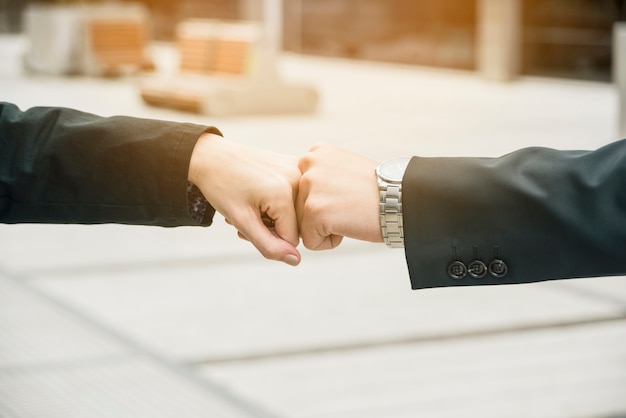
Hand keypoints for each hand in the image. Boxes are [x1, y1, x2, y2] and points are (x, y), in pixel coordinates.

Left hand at [189, 133, 300, 265]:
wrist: (212, 156)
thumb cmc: (222, 186)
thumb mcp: (242, 221)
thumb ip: (269, 245)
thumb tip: (296, 260)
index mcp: (285, 193)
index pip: (291, 239)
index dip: (268, 237)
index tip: (248, 223)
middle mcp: (298, 178)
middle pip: (295, 224)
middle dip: (272, 226)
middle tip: (248, 215)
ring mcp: (298, 169)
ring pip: (295, 211)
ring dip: (274, 214)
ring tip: (252, 204)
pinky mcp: (295, 164)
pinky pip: (295, 195)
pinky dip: (279, 200)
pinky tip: (261, 192)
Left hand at [296, 143, 382, 249]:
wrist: (404, 199)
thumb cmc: (379, 191)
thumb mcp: (344, 169)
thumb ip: (321, 176)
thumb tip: (300, 194)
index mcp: (315, 153)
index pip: (302, 192)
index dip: (326, 201)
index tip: (349, 195)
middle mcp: (308, 164)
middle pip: (299, 208)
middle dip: (323, 216)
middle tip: (352, 205)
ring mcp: (309, 186)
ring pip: (303, 225)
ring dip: (327, 228)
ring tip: (352, 213)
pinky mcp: (313, 210)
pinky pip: (311, 241)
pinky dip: (331, 241)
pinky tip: (351, 224)